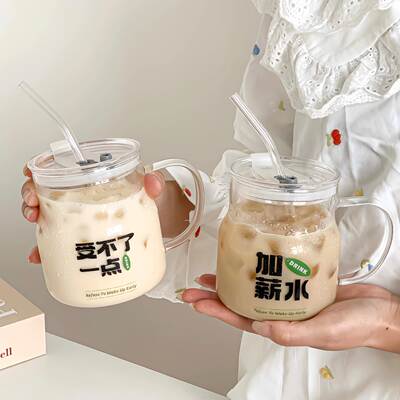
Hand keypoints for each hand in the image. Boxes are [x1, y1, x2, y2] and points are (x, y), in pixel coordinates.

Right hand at [22, 165, 191, 263]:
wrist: (161, 218)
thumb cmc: (152, 198)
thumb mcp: (153, 188)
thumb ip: (154, 182)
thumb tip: (152, 182)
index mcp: (97, 180)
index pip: (62, 169)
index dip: (42, 169)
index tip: (31, 173)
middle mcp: (85, 197)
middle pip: (48, 192)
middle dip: (33, 197)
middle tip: (34, 206)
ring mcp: (84, 217)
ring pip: (49, 215)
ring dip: (37, 222)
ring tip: (36, 226)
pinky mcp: (87, 236)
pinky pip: (62, 241)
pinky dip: (49, 249)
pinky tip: (42, 255)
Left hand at [182, 275, 399, 351]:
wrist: (379, 311)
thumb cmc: (355, 325)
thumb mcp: (323, 332)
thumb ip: (292, 332)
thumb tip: (257, 328)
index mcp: (280, 326)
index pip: (238, 319)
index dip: (215, 310)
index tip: (195, 301)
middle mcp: (280, 311)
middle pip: (239, 303)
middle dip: (216, 295)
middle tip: (195, 285)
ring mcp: (288, 297)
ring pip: (253, 288)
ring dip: (233, 280)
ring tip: (214, 271)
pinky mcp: (300, 282)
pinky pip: (273, 275)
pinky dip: (258, 267)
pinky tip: (251, 258)